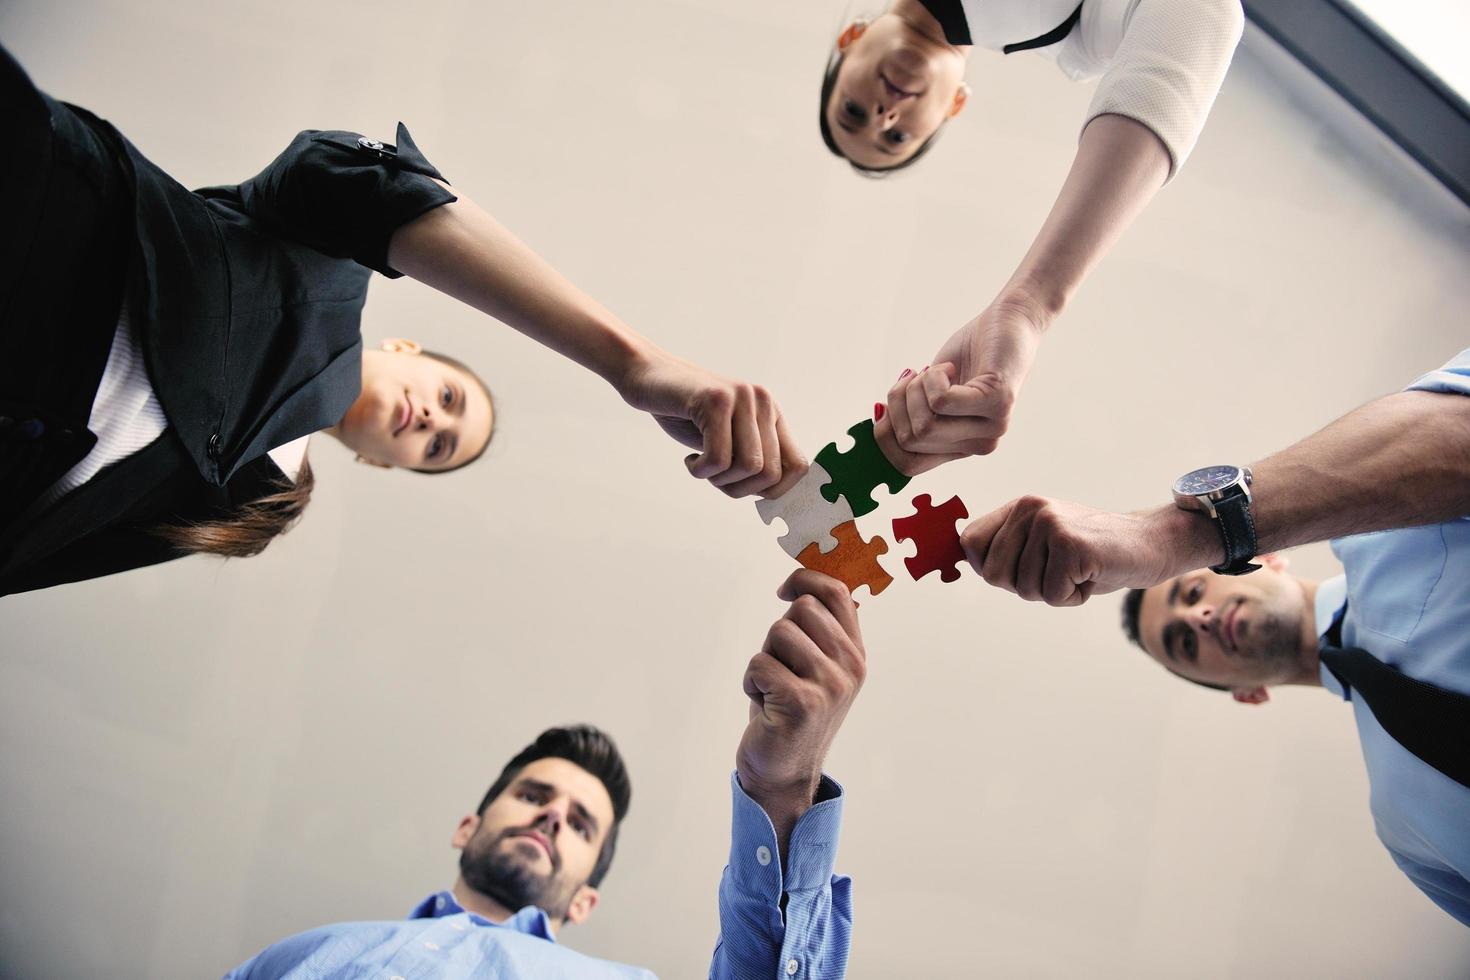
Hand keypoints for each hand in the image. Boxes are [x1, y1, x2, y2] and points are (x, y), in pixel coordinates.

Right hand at [617, 350, 805, 497]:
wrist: (648, 376)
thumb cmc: (686, 414)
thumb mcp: (726, 439)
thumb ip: (750, 460)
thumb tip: (772, 498)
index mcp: (771, 414)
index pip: (798, 466)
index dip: (776, 491)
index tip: (743, 490)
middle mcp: (763, 402)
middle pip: (770, 473)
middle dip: (739, 489)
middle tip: (714, 478)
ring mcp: (741, 398)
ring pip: (748, 467)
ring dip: (719, 480)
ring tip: (701, 467)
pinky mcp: (715, 400)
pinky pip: (718, 458)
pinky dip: (700, 471)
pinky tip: (689, 459)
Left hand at [737, 570, 865, 839]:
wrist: (783, 773)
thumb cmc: (789, 712)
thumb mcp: (815, 668)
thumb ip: (817, 630)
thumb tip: (801, 583)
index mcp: (855, 654)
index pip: (838, 593)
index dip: (806, 579)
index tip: (784, 589)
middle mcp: (850, 667)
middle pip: (801, 608)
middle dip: (778, 635)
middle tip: (780, 669)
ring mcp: (830, 685)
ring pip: (779, 632)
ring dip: (764, 660)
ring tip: (773, 689)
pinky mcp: (803, 702)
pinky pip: (759, 664)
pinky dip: (751, 682)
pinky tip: (765, 705)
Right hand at [879, 300, 1044, 475]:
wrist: (1009, 322)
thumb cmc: (967, 355)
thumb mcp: (931, 392)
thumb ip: (911, 415)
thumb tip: (876, 424)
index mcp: (961, 449)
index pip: (907, 466)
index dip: (883, 437)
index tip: (885, 405)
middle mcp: (980, 445)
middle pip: (910, 441)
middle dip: (898, 403)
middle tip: (915, 378)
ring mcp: (993, 427)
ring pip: (924, 425)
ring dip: (916, 388)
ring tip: (935, 370)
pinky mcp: (998, 402)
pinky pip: (942, 401)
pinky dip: (933, 377)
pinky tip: (950, 366)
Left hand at [962, 497, 1196, 606]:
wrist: (1149, 544)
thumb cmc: (1091, 554)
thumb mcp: (1043, 545)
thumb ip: (1007, 550)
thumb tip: (965, 562)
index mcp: (1019, 508)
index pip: (970, 543)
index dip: (988, 568)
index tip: (1019, 572)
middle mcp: (1030, 509)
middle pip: (994, 574)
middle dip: (1026, 586)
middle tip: (1059, 572)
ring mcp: (1050, 524)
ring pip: (1025, 589)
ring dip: (1055, 592)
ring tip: (1079, 571)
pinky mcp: (1070, 545)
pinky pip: (1052, 595)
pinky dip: (1073, 597)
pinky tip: (1092, 575)